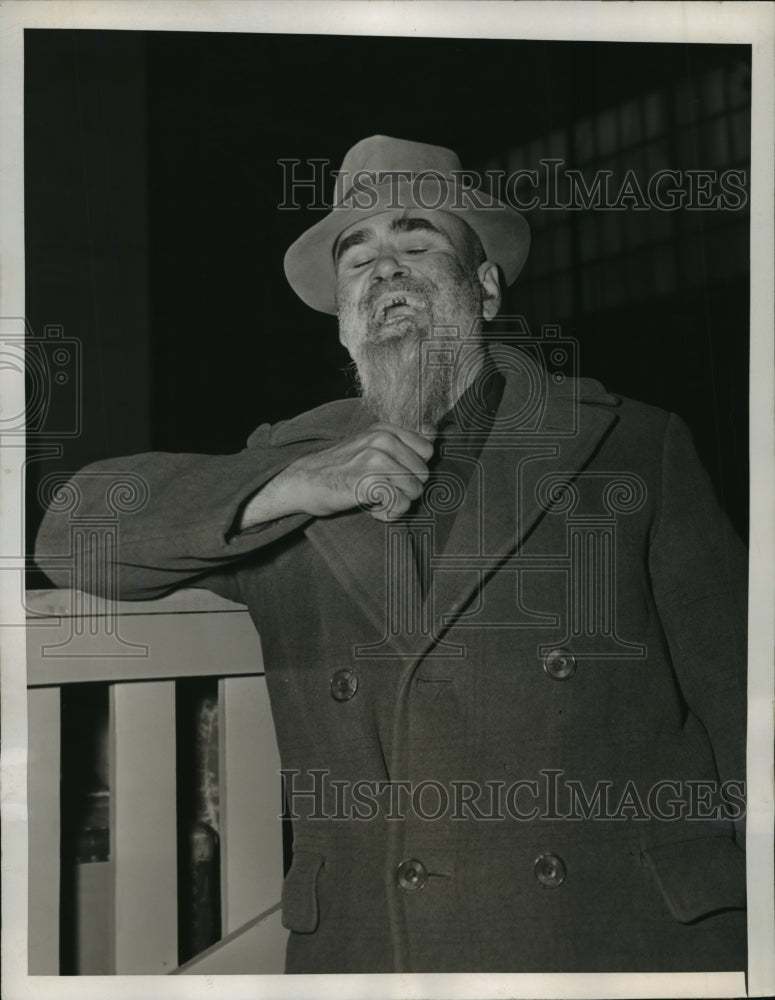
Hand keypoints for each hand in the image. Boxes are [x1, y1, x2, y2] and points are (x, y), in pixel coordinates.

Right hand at [239, 423, 435, 527]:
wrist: (304, 481)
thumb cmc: (340, 468)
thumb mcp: (370, 445)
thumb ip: (401, 442)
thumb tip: (436, 433)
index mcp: (386, 430)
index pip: (427, 451)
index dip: (413, 469)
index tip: (391, 475)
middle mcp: (382, 440)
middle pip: (423, 475)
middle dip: (406, 489)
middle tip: (379, 489)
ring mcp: (375, 460)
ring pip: (413, 492)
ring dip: (396, 503)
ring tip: (373, 498)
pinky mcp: (367, 482)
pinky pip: (399, 505)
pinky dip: (387, 514)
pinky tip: (369, 508)